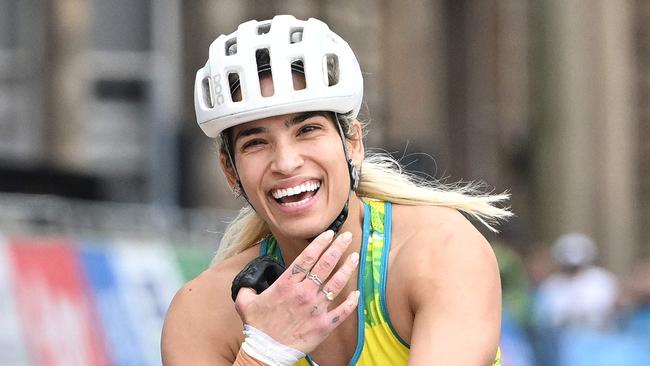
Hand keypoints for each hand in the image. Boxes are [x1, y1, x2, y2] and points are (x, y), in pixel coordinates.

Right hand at [234, 230, 359, 353]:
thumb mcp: (245, 303)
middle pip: (325, 265)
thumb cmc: (257, 327)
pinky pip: (342, 311)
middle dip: (338, 248)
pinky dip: (351, 302)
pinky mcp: (324, 325)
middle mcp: (303, 292)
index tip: (329, 234)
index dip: (320, 243)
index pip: (307, 257)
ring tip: (355, 256)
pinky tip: (357, 293)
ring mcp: (316, 308)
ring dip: (347, 268)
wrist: (266, 352)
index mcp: (286, 284)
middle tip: (347, 236)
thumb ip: (247, 289)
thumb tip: (247, 284)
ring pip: (336, 283)